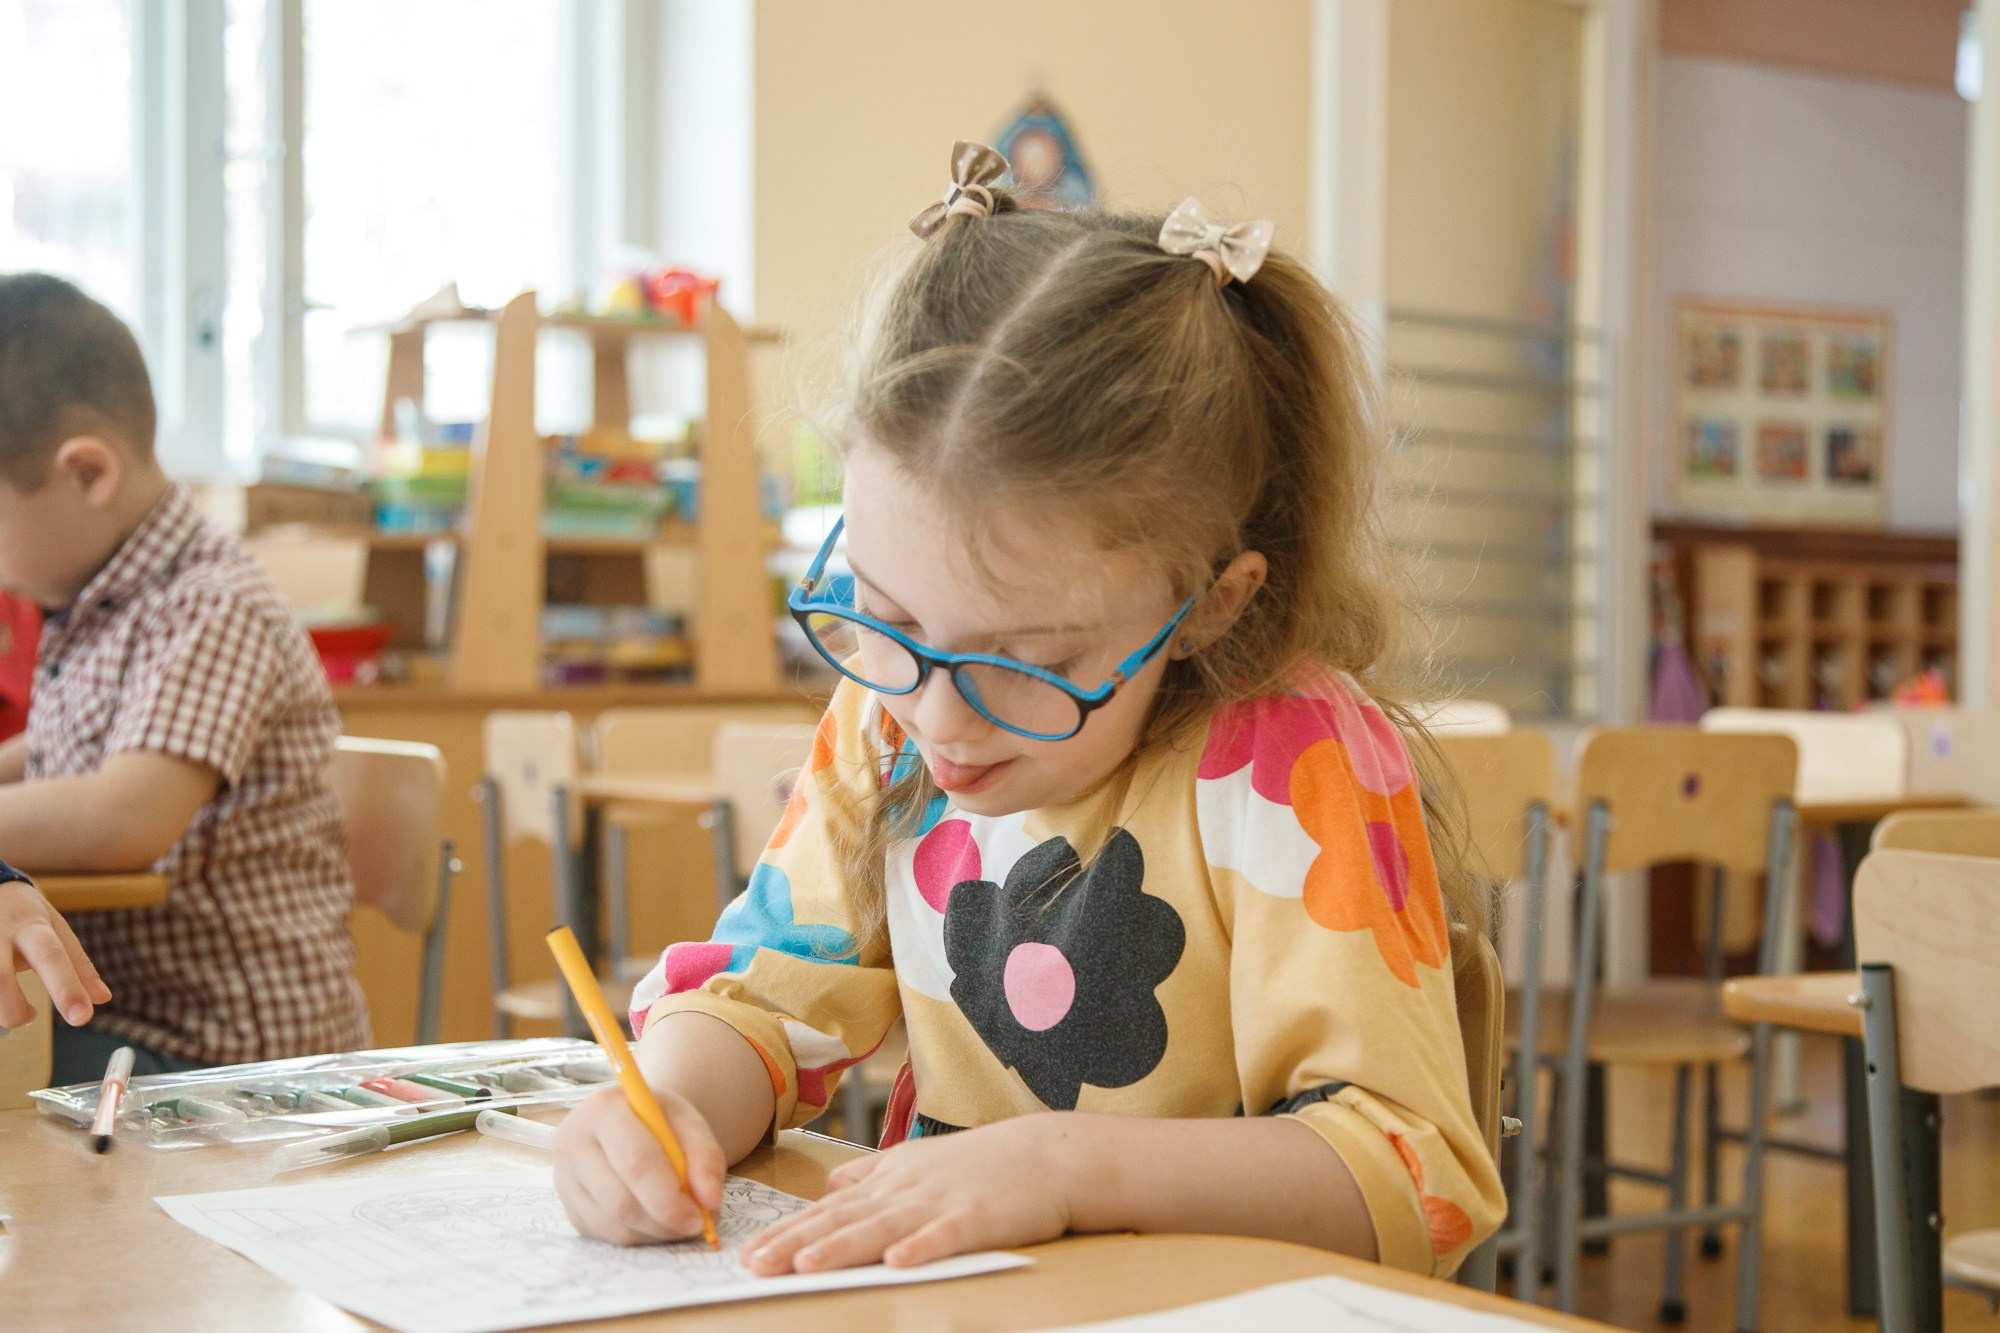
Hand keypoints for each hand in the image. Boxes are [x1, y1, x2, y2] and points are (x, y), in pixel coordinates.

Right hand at [0, 881, 109, 1028]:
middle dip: (14, 1010)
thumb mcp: (53, 927)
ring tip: (11, 1011)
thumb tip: (103, 998)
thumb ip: (76, 964)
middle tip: (29, 1017)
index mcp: (29, 924)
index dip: (66, 988)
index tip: (82, 1017)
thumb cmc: (21, 911)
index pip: (51, 956)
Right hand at [553, 1082, 727, 1245]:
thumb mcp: (689, 1123)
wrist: (630, 1120)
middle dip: (664, 1222)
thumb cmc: (660, 1120)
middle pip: (620, 1201)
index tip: (698, 1218)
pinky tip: (656, 1218)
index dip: (669, 1198)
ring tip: (679, 1217)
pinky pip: (607, 1235)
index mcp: (603, 1110)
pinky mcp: (568, 1207)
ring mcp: (564, 1178)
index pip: (636, 1164)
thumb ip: (706, 1157)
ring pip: (614, 1225)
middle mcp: (572, 1143)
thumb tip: (710, 1200)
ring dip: (655, 1232)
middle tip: (695, 1224)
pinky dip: (640, 1235)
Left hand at [742, 1113, 1071, 1273]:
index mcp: (890, 1180)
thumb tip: (832, 1184)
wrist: (1048, 1154)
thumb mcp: (919, 1160)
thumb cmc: (983, 1163)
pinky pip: (946, 1236)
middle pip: (843, 1219)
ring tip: (805, 1266)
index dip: (788, 1230)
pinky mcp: (978, 1217)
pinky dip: (922, 1247)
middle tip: (754, 1265)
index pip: (829, 1209)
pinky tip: (897, 1263)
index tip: (747, 1251)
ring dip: (843, 1246)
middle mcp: (906, 1189)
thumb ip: (872, 1172)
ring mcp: (940, 1202)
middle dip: (795, 1242)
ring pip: (882, 1226)